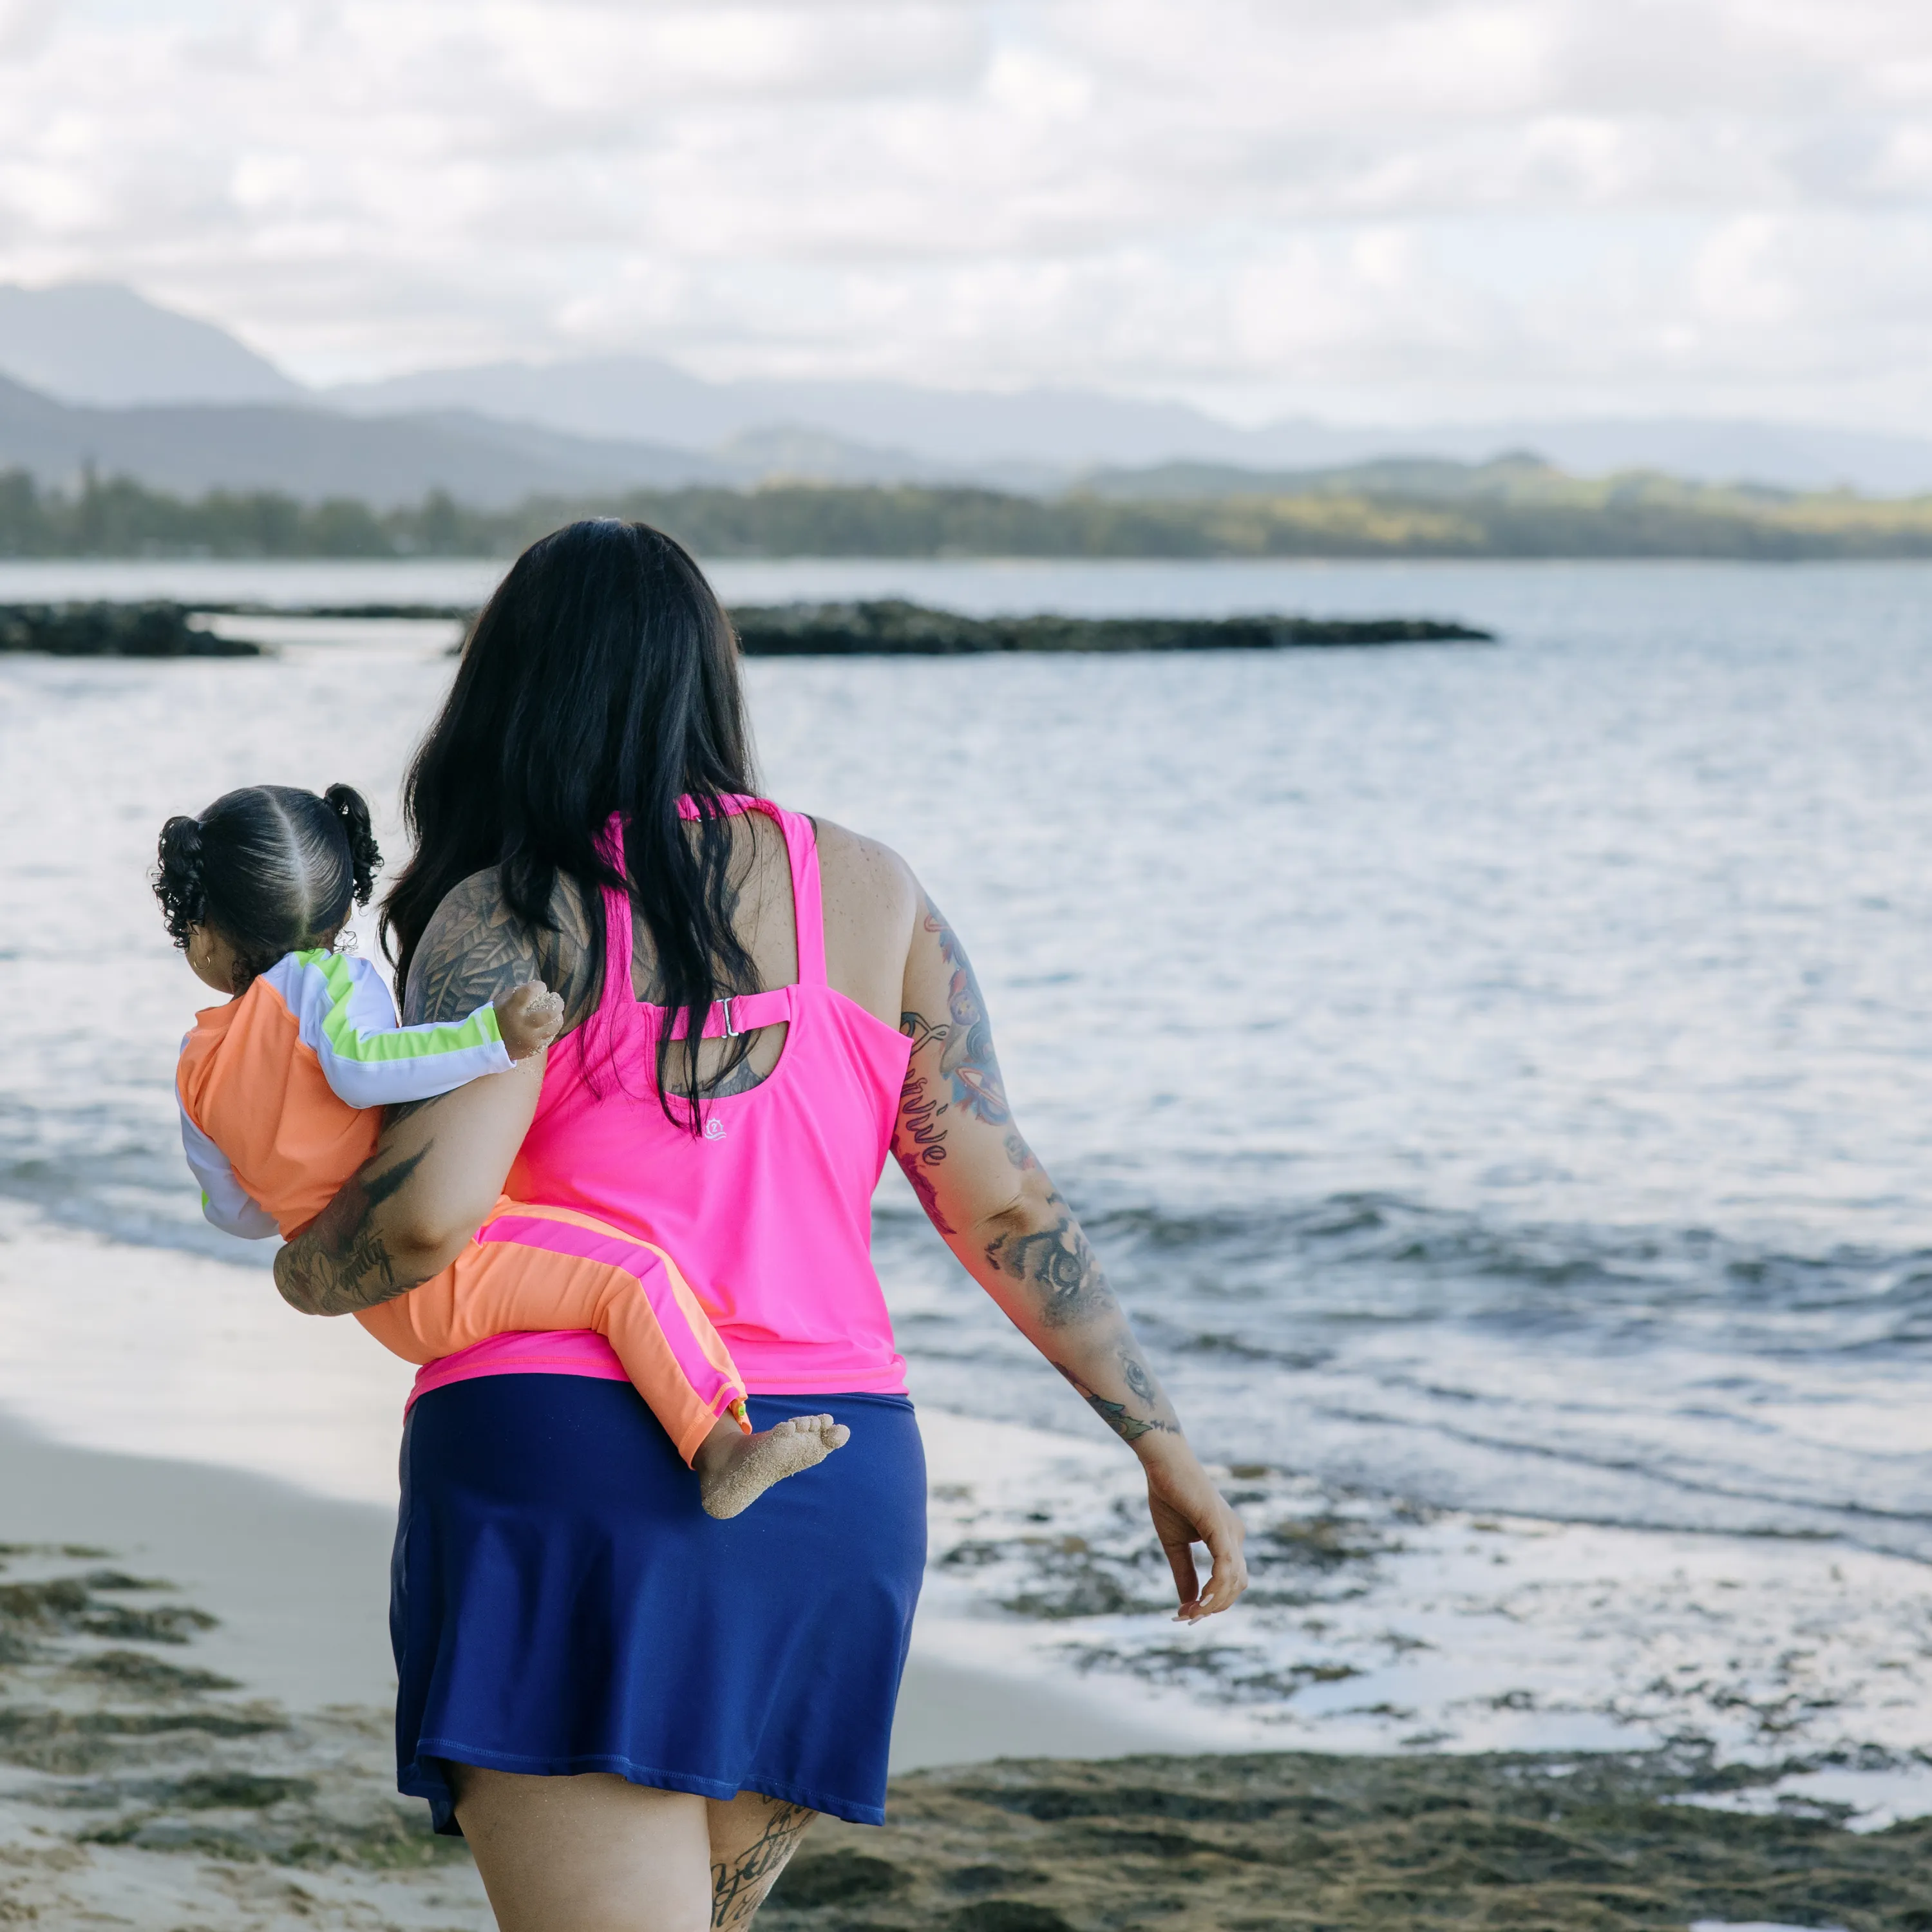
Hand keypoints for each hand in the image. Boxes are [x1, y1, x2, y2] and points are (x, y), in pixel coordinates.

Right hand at [495, 980, 564, 1060]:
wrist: (489, 1044)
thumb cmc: (498, 1017)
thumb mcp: (503, 1000)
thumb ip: (519, 993)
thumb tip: (538, 989)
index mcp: (513, 1008)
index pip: (531, 992)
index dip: (539, 987)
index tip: (541, 988)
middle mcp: (524, 1024)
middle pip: (550, 1012)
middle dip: (557, 1003)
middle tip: (556, 1000)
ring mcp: (531, 1038)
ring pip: (554, 1026)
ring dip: (557, 1017)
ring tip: (554, 1013)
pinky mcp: (535, 1048)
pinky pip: (550, 1037)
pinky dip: (550, 1029)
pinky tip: (546, 1026)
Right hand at [1139, 1439, 1247, 1621]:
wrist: (1164, 1463)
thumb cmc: (1170, 1496)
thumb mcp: (1174, 1544)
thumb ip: (1185, 1573)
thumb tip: (1188, 1604)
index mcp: (1229, 1538)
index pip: (1231, 1581)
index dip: (1212, 1602)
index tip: (1185, 1613)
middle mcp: (1236, 1535)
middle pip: (1236, 1586)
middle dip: (1213, 1607)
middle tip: (1185, 1617)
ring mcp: (1231, 1530)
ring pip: (1233, 1580)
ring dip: (1212, 1603)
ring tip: (1188, 1613)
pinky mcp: (1219, 1525)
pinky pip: (1224, 1565)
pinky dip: (1215, 1586)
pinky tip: (1200, 1601)